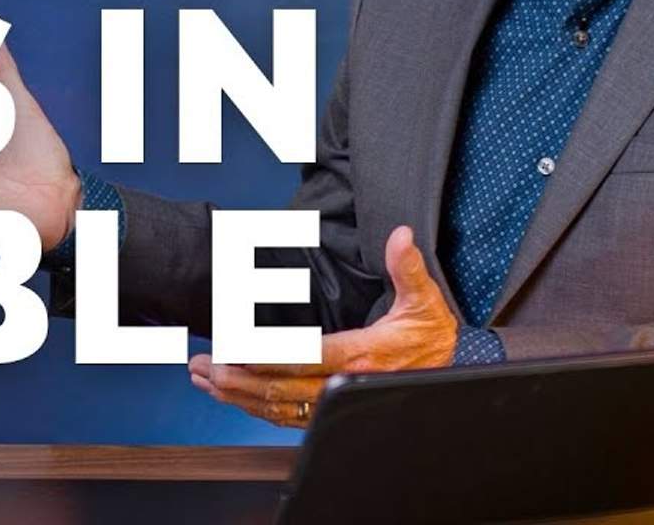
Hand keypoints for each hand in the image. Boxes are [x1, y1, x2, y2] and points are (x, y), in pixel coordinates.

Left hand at [188, 225, 457, 427]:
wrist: (448, 368)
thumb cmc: (431, 334)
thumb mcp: (425, 298)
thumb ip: (407, 266)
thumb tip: (399, 236)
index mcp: (363, 354)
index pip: (308, 356)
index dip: (269, 354)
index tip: (237, 347)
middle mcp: (344, 383)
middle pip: (283, 388)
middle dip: (238, 379)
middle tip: (204, 366)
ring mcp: (337, 401)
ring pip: (280, 407)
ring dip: (239, 395)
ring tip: (205, 381)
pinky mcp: (333, 409)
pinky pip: (289, 416)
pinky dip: (257, 408)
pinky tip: (234, 398)